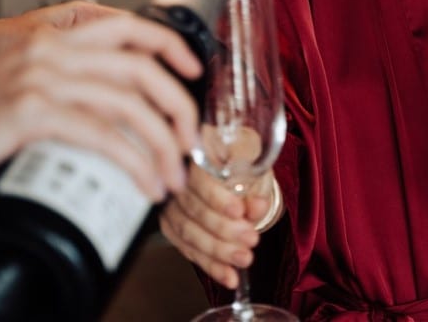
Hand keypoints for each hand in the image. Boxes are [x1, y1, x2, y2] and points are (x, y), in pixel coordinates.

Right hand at [0, 12, 201, 209]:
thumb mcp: (14, 98)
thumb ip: (58, 95)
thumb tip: (109, 123)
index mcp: (47, 43)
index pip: (126, 27)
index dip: (170, 45)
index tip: (193, 71)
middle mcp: (47, 53)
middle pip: (141, 66)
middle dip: (178, 107)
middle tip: (189, 142)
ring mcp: (38, 80)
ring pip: (129, 102)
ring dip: (162, 143)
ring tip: (171, 177)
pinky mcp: (29, 114)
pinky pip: (103, 135)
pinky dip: (134, 162)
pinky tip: (144, 182)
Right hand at [160, 167, 274, 289]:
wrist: (230, 164)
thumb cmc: (240, 157)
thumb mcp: (254, 162)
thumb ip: (255, 184)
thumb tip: (256, 207)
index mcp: (195, 153)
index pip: (199, 179)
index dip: (217, 198)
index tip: (238, 211)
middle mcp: (176, 178)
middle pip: (193, 210)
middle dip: (224, 230)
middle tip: (251, 239)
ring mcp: (170, 204)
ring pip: (189, 233)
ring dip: (219, 252)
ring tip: (244, 259)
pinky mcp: (171, 226)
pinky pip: (188, 249)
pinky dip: (210, 265)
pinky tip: (229, 276)